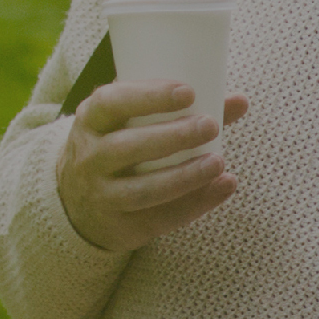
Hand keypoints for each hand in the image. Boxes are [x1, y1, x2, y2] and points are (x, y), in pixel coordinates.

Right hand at [55, 78, 251, 254]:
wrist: (78, 202)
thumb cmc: (118, 146)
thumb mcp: (131, 122)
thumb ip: (181, 110)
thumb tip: (240, 100)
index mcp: (90, 121)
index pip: (111, 103)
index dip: (148, 97)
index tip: (188, 93)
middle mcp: (89, 158)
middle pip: (127, 147)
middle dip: (173, 136)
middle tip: (210, 126)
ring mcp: (101, 195)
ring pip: (143, 189)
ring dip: (184, 176)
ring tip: (218, 162)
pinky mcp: (120, 226)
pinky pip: (159, 218)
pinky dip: (195, 204)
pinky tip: (222, 188)